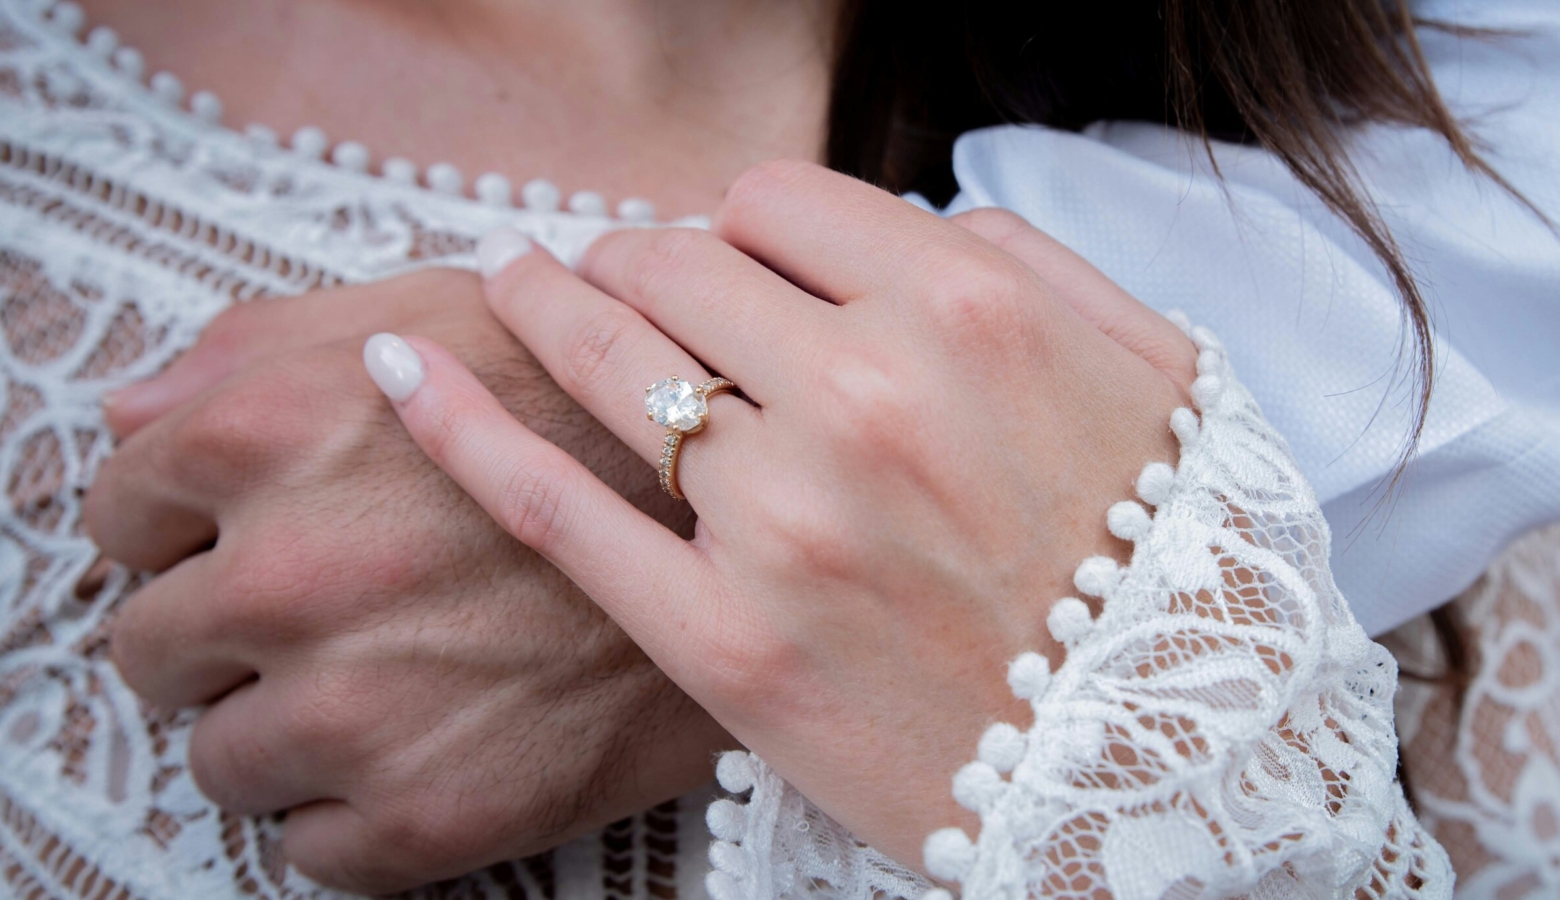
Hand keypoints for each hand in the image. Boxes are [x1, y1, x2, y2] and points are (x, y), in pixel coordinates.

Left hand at [87, 270, 732, 892]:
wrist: (760, 530)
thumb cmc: (592, 408)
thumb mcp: (438, 311)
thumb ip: (265, 343)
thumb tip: (129, 409)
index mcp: (280, 428)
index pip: (120, 505)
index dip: (171, 522)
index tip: (222, 537)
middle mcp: (296, 570)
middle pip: (151, 646)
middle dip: (217, 632)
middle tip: (317, 614)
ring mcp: (359, 707)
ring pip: (221, 759)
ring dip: (280, 729)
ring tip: (384, 681)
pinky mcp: (429, 814)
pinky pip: (308, 851)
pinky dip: (352, 813)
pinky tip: (426, 746)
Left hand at [369, 160, 1197, 869]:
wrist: (1168, 766)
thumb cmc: (1169, 562)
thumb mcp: (1154, 372)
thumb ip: (1033, 262)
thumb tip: (920, 220)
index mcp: (969, 310)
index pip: (774, 201)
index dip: (734, 220)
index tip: (723, 253)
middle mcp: (868, 394)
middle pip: (676, 267)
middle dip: (635, 258)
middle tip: (608, 271)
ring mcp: (786, 521)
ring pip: (610, 361)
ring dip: (548, 305)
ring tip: (516, 284)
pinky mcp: (725, 640)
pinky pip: (558, 506)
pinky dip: (463, 428)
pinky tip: (400, 374)